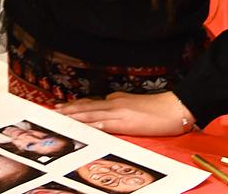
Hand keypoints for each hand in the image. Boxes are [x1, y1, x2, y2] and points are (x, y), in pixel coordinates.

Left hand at [54, 91, 191, 135]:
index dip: (75, 106)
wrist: (174, 108)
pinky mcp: (126, 121)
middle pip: (87, 107)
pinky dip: (93, 125)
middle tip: (53, 111)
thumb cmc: (156, 109)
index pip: (91, 103)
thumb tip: (106, 105)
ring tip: (61, 117)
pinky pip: (106, 124)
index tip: (62, 108)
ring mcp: (118, 112)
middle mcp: (114, 103)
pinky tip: (84, 126)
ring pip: (92, 114)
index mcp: (115, 100)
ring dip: (75, 116)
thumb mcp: (132, 103)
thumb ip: (118, 104)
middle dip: (69, 110)